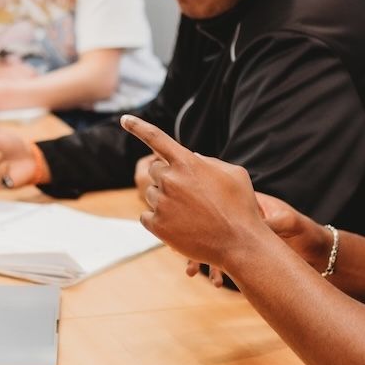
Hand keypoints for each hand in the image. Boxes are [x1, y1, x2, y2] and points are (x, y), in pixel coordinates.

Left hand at [121, 115, 265, 269]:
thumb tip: (192, 158)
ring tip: (190, 214)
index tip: (124, 119)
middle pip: (155, 171)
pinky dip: (159, 219)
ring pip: (152, 194)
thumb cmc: (241, 207)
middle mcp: (170, 180)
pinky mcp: (156, 225)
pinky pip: (146, 216)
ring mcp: (162, 203)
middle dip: (168, 178)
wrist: (239, 244)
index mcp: (187, 162)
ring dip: (165, 200)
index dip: (138, 126)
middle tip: (189, 194)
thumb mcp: (233, 174)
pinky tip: (179, 226)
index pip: (156, 137)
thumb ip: (209, 162)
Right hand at [186, 193, 330, 285]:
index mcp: (247, 204)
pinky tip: (217, 283)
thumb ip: (269, 223)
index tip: (187, 225)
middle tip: (188, 260)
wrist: (317, 249)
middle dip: (194, 243)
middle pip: (208, 228)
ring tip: (197, 274)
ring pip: (212, 247)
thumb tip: (251, 224)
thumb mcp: (288, 223)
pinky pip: (224, 261)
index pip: (217, 205)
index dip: (200, 214)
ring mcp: (239, 238)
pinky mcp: (243, 254)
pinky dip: (218, 270)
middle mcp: (238, 220)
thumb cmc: (304, 230)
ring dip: (203, 260)